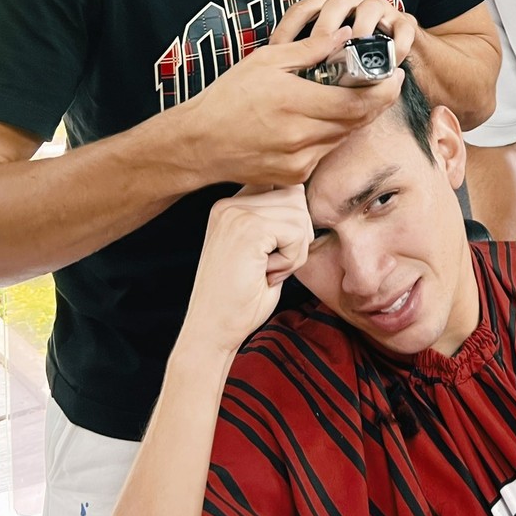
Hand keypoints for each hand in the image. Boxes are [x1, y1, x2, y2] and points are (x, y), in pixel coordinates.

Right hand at [181, 27, 403, 187]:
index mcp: (294, 102)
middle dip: (376, 101)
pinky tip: (322, 119)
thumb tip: (344, 35)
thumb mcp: (266, 61)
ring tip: (353, 95)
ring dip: (354, 117)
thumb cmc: (227, 97)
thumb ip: (310, 49)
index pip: (357, 101)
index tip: (395, 75)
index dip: (383, 90)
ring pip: (344, 136)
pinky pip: (326, 151)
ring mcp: (299, 159)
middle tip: (386, 82)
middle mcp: (300, 135)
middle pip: (357, 120)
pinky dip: (332, 134)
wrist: (199, 144)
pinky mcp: (296, 175)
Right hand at [181, 185, 312, 358]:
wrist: (212, 330)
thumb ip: (276, 222)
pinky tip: (266, 275)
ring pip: (300, 214)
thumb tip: (304, 203)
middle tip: (272, 265)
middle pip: (296, 196)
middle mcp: (230, 203)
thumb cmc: (240, 298)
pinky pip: (297, 234)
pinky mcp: (248, 229)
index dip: (293, 217)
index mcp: (230, 205)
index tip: (275, 252)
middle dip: (297, 235)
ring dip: (296, 250)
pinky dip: (292, 261)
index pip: (282, 184)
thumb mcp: (260, 251)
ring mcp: (237, 213)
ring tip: (268, 270)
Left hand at [269, 0, 417, 63]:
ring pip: (369, 8)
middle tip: (316, 53)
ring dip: (360, 30)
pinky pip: (402, 29)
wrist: (396, 54)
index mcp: (329, 4)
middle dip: (325, 28)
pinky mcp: (404, 23)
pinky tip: (388, 62)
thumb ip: (303, 56)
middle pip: (336, 3)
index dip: (289, 28)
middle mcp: (354, 1)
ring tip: (352, 54)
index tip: (276, 50)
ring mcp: (381, 9)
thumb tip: (273, 72)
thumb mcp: (322, 54)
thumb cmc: (354, 56)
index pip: (303, 9)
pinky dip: (396, 44)